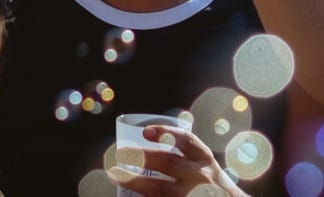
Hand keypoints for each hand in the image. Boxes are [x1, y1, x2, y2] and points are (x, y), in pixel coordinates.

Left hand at [109, 124, 247, 196]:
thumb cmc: (208, 183)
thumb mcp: (203, 165)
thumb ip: (182, 155)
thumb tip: (143, 139)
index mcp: (203, 158)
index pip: (186, 140)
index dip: (166, 133)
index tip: (145, 132)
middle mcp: (200, 176)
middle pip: (169, 163)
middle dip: (142, 157)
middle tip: (120, 153)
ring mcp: (192, 195)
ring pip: (161, 189)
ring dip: (135, 181)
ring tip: (115, 175)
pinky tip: (127, 196)